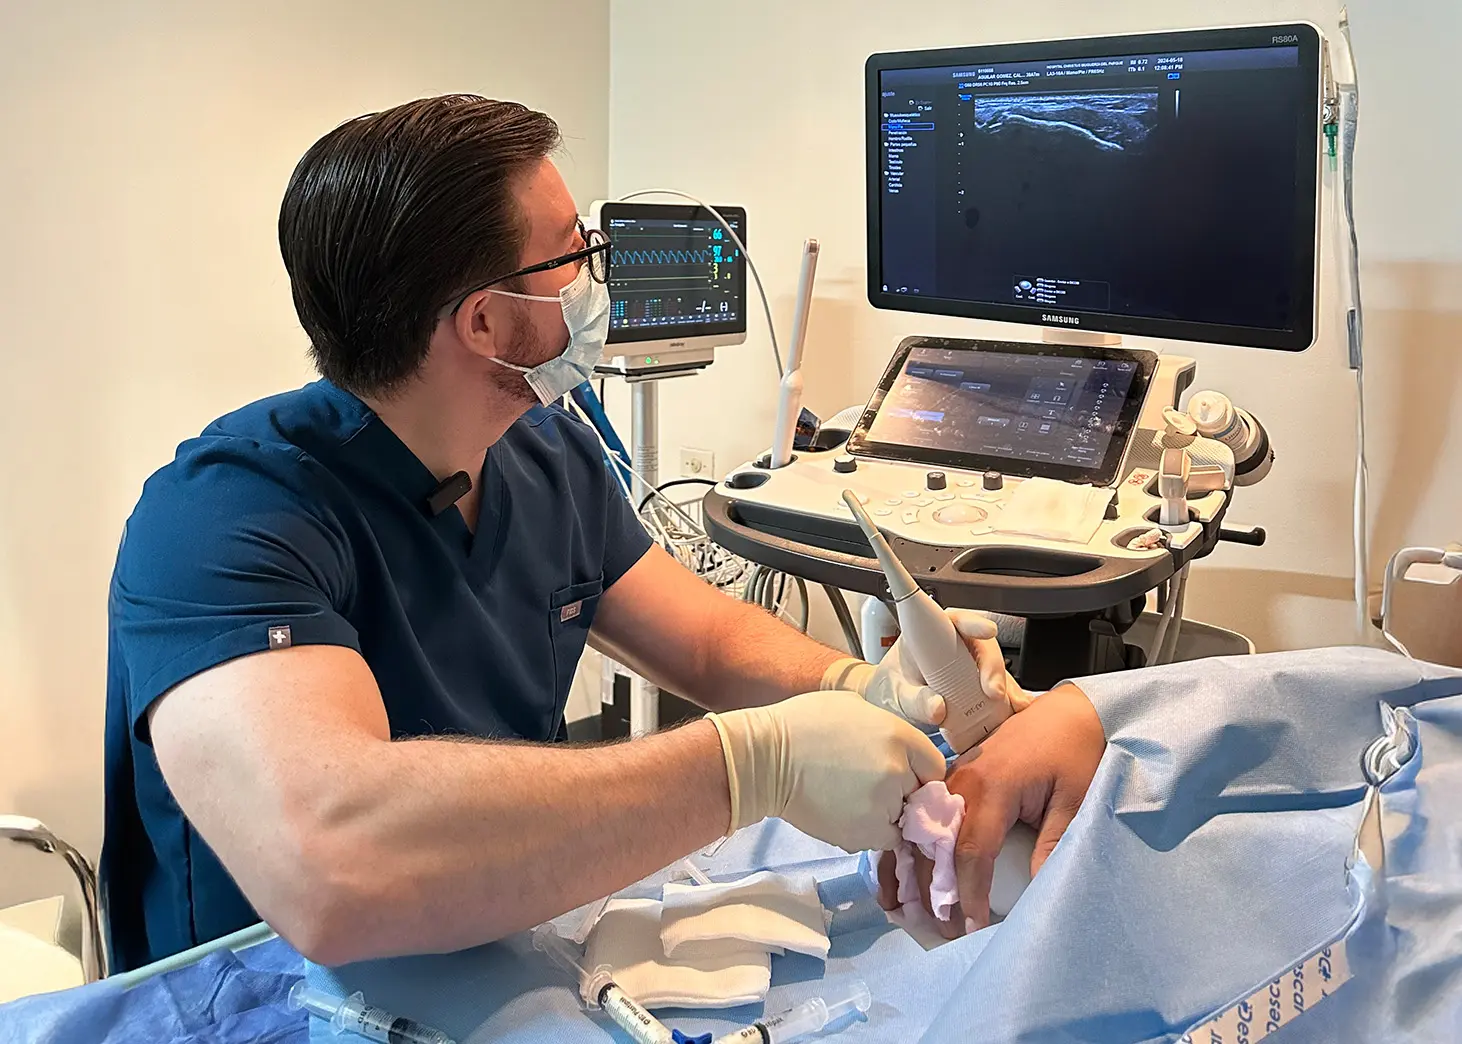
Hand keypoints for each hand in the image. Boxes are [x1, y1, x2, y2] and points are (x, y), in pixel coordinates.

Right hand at [707, 691, 945, 852]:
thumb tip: (905, 756)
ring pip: (902, 820)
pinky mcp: (862, 834)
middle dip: (903, 792)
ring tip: (852, 798)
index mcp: (899, 737)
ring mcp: (881, 807)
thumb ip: (890, 731)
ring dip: (887, 814)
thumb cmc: (806, 724)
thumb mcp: (856, 707)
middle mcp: (898, 773)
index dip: (918, 770)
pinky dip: (870, 830)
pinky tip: (845, 812)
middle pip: (921, 795)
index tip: (901, 771)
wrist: (766, 758)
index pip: (935, 767)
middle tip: (868, 783)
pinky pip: (882, 838)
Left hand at [830, 609, 1030, 725]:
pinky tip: (1014, 711)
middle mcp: (956, 646)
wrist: (890, 705)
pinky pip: (997, 690)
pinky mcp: (978, 687)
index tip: (987, 631)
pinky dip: (1007, 701)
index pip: (956, 620)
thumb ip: (914, 700)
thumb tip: (938, 707)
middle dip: (993, 667)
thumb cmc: (892, 689)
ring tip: (1011, 704)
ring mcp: (970, 667)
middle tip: (993, 691)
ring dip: (1006, 686)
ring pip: (995, 669)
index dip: (975, 623)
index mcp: (932, 632)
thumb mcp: (896, 694)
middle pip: (983, 647)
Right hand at [876, 683, 1102, 932]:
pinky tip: (895, 866)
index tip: (971, 927)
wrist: (1070, 710)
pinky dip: (907, 841)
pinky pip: (923, 814)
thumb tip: (1033, 893)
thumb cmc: (1075, 751)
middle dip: (934, 890)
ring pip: (920, 828)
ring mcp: (953, 776)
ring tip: (897, 906)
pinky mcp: (953, 776)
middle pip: (935, 843)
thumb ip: (1052, 844)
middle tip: (940, 932)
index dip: (968, 893)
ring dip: (907, 866)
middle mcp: (962, 780)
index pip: (970, 851)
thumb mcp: (1076, 800)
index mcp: (992, 785)